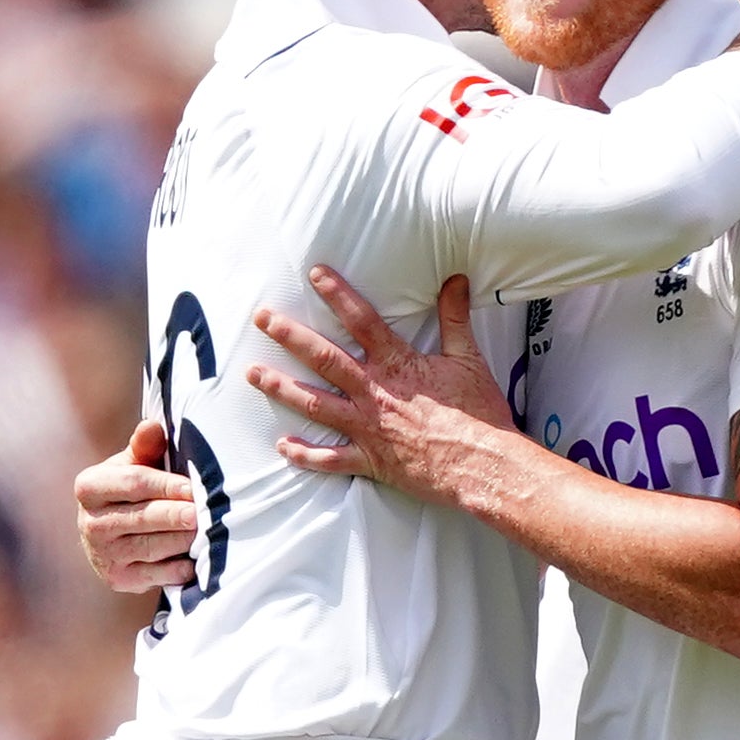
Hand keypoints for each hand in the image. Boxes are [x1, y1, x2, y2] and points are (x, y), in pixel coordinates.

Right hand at [77, 420, 199, 593]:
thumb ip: (145, 447)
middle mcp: (90, 522)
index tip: (193, 487)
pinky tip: (195, 559)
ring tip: (204, 532)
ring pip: (152, 547)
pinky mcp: (120, 580)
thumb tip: (153, 426)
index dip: (166, 486)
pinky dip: (180, 567)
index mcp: (90, 487)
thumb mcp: (133, 464)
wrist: (110, 536)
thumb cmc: (131, 491)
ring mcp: (104, 555)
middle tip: (201, 513)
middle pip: (143, 517)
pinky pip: (158, 574)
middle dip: (176, 515)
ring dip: (182, 540)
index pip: (133, 483)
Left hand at [247, 270, 517, 504]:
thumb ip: (456, 318)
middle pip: (324, 358)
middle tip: (263, 319)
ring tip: (254, 373)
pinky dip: (305, 455)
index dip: (337, 294)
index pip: (362, 321)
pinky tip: (283, 446)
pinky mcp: (371, 460)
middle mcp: (375, 393)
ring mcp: (369, 427)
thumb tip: (456, 281)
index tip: (314, 274)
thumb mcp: (470, 359)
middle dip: (290, 336)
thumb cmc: (479, 415)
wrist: (484, 465)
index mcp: (398, 365)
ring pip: (315, 404)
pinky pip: (331, 459)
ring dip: (282, 388)